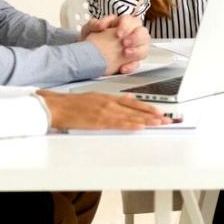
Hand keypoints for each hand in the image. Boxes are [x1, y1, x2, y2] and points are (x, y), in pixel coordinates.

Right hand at [37, 90, 168, 130]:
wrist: (57, 106)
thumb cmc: (72, 104)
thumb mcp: (95, 97)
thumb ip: (111, 100)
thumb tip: (127, 100)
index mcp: (108, 97)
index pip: (133, 103)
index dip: (148, 107)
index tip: (160, 111)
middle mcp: (109, 102)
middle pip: (136, 109)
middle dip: (153, 114)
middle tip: (167, 119)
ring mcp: (105, 111)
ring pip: (130, 116)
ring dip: (146, 120)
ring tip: (159, 124)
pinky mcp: (98, 120)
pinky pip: (118, 123)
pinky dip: (130, 125)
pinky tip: (140, 127)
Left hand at [83, 13, 150, 72]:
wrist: (86, 56)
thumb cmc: (90, 40)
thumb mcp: (88, 29)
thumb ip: (94, 24)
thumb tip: (101, 25)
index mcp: (122, 24)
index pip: (131, 20)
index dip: (127, 26)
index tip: (119, 33)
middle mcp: (131, 34)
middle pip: (142, 32)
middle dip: (136, 37)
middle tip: (125, 43)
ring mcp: (134, 48)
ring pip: (145, 47)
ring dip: (137, 51)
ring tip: (126, 54)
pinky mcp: (131, 61)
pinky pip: (137, 63)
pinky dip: (131, 66)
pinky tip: (122, 68)